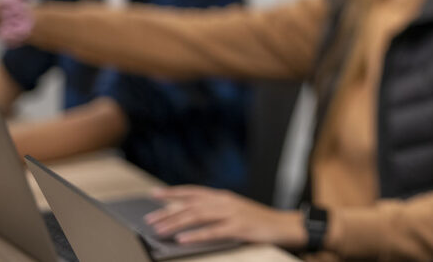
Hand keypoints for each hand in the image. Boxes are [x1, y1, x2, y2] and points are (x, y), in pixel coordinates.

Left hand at [146, 186, 307, 248]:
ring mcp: (232, 213)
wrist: (283, 225)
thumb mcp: (234, 210)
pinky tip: (182, 240)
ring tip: (159, 230)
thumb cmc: (257, 220)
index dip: (173, 192)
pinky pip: (213, 231)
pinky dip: (196, 235)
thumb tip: (188, 217)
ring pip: (198, 216)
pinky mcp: (239, 227)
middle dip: (168, 212)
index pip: (193, 192)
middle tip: (149, 220)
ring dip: (176, 223)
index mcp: (223, 196)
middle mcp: (225, 201)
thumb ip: (214, 211)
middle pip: (191, 205)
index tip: (153, 194)